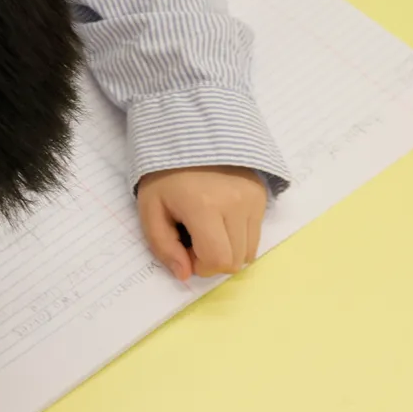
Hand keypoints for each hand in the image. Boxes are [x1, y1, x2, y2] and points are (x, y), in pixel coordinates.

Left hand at [137, 166, 265, 280]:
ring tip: (207, 230)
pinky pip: (256, 234)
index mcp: (204, 207)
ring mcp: (254, 200)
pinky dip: (238, 237)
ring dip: (227, 250)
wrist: (191, 136)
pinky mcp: (262, 196)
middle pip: (236, 261)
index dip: (200, 266)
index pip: (218, 260)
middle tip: (193, 239)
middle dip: (212, 260)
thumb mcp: (150, 210)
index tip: (184, 248)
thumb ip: (163, 247)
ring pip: (250, 251)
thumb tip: (185, 275)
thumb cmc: (164, 175)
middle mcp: (236, 204)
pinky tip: (220, 220)